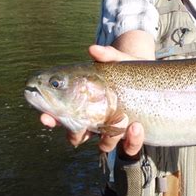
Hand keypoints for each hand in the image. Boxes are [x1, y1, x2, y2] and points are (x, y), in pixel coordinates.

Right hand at [41, 41, 148, 157]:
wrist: (149, 75)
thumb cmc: (126, 67)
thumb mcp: (118, 59)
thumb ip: (107, 54)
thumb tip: (93, 49)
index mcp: (83, 104)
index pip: (60, 116)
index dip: (51, 119)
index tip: (46, 117)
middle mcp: (96, 120)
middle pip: (77, 136)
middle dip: (74, 135)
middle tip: (81, 129)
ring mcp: (115, 129)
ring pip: (104, 145)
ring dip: (109, 137)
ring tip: (122, 119)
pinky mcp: (133, 134)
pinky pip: (130, 146)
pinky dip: (133, 139)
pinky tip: (137, 127)